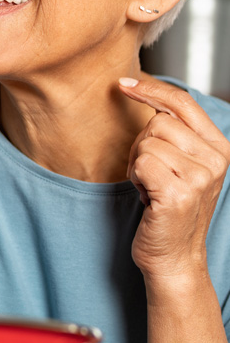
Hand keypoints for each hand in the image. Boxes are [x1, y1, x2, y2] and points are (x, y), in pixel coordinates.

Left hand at [118, 76, 228, 283]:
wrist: (174, 257)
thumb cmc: (169, 207)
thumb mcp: (181, 165)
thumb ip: (174, 132)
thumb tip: (139, 89)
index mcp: (219, 148)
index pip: (183, 103)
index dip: (151, 90)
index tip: (124, 84)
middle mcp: (215, 160)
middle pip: (157, 123)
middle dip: (141, 146)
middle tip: (151, 175)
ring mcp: (200, 177)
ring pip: (146, 143)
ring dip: (138, 165)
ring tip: (152, 188)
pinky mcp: (179, 193)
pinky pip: (141, 163)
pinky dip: (136, 179)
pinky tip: (149, 198)